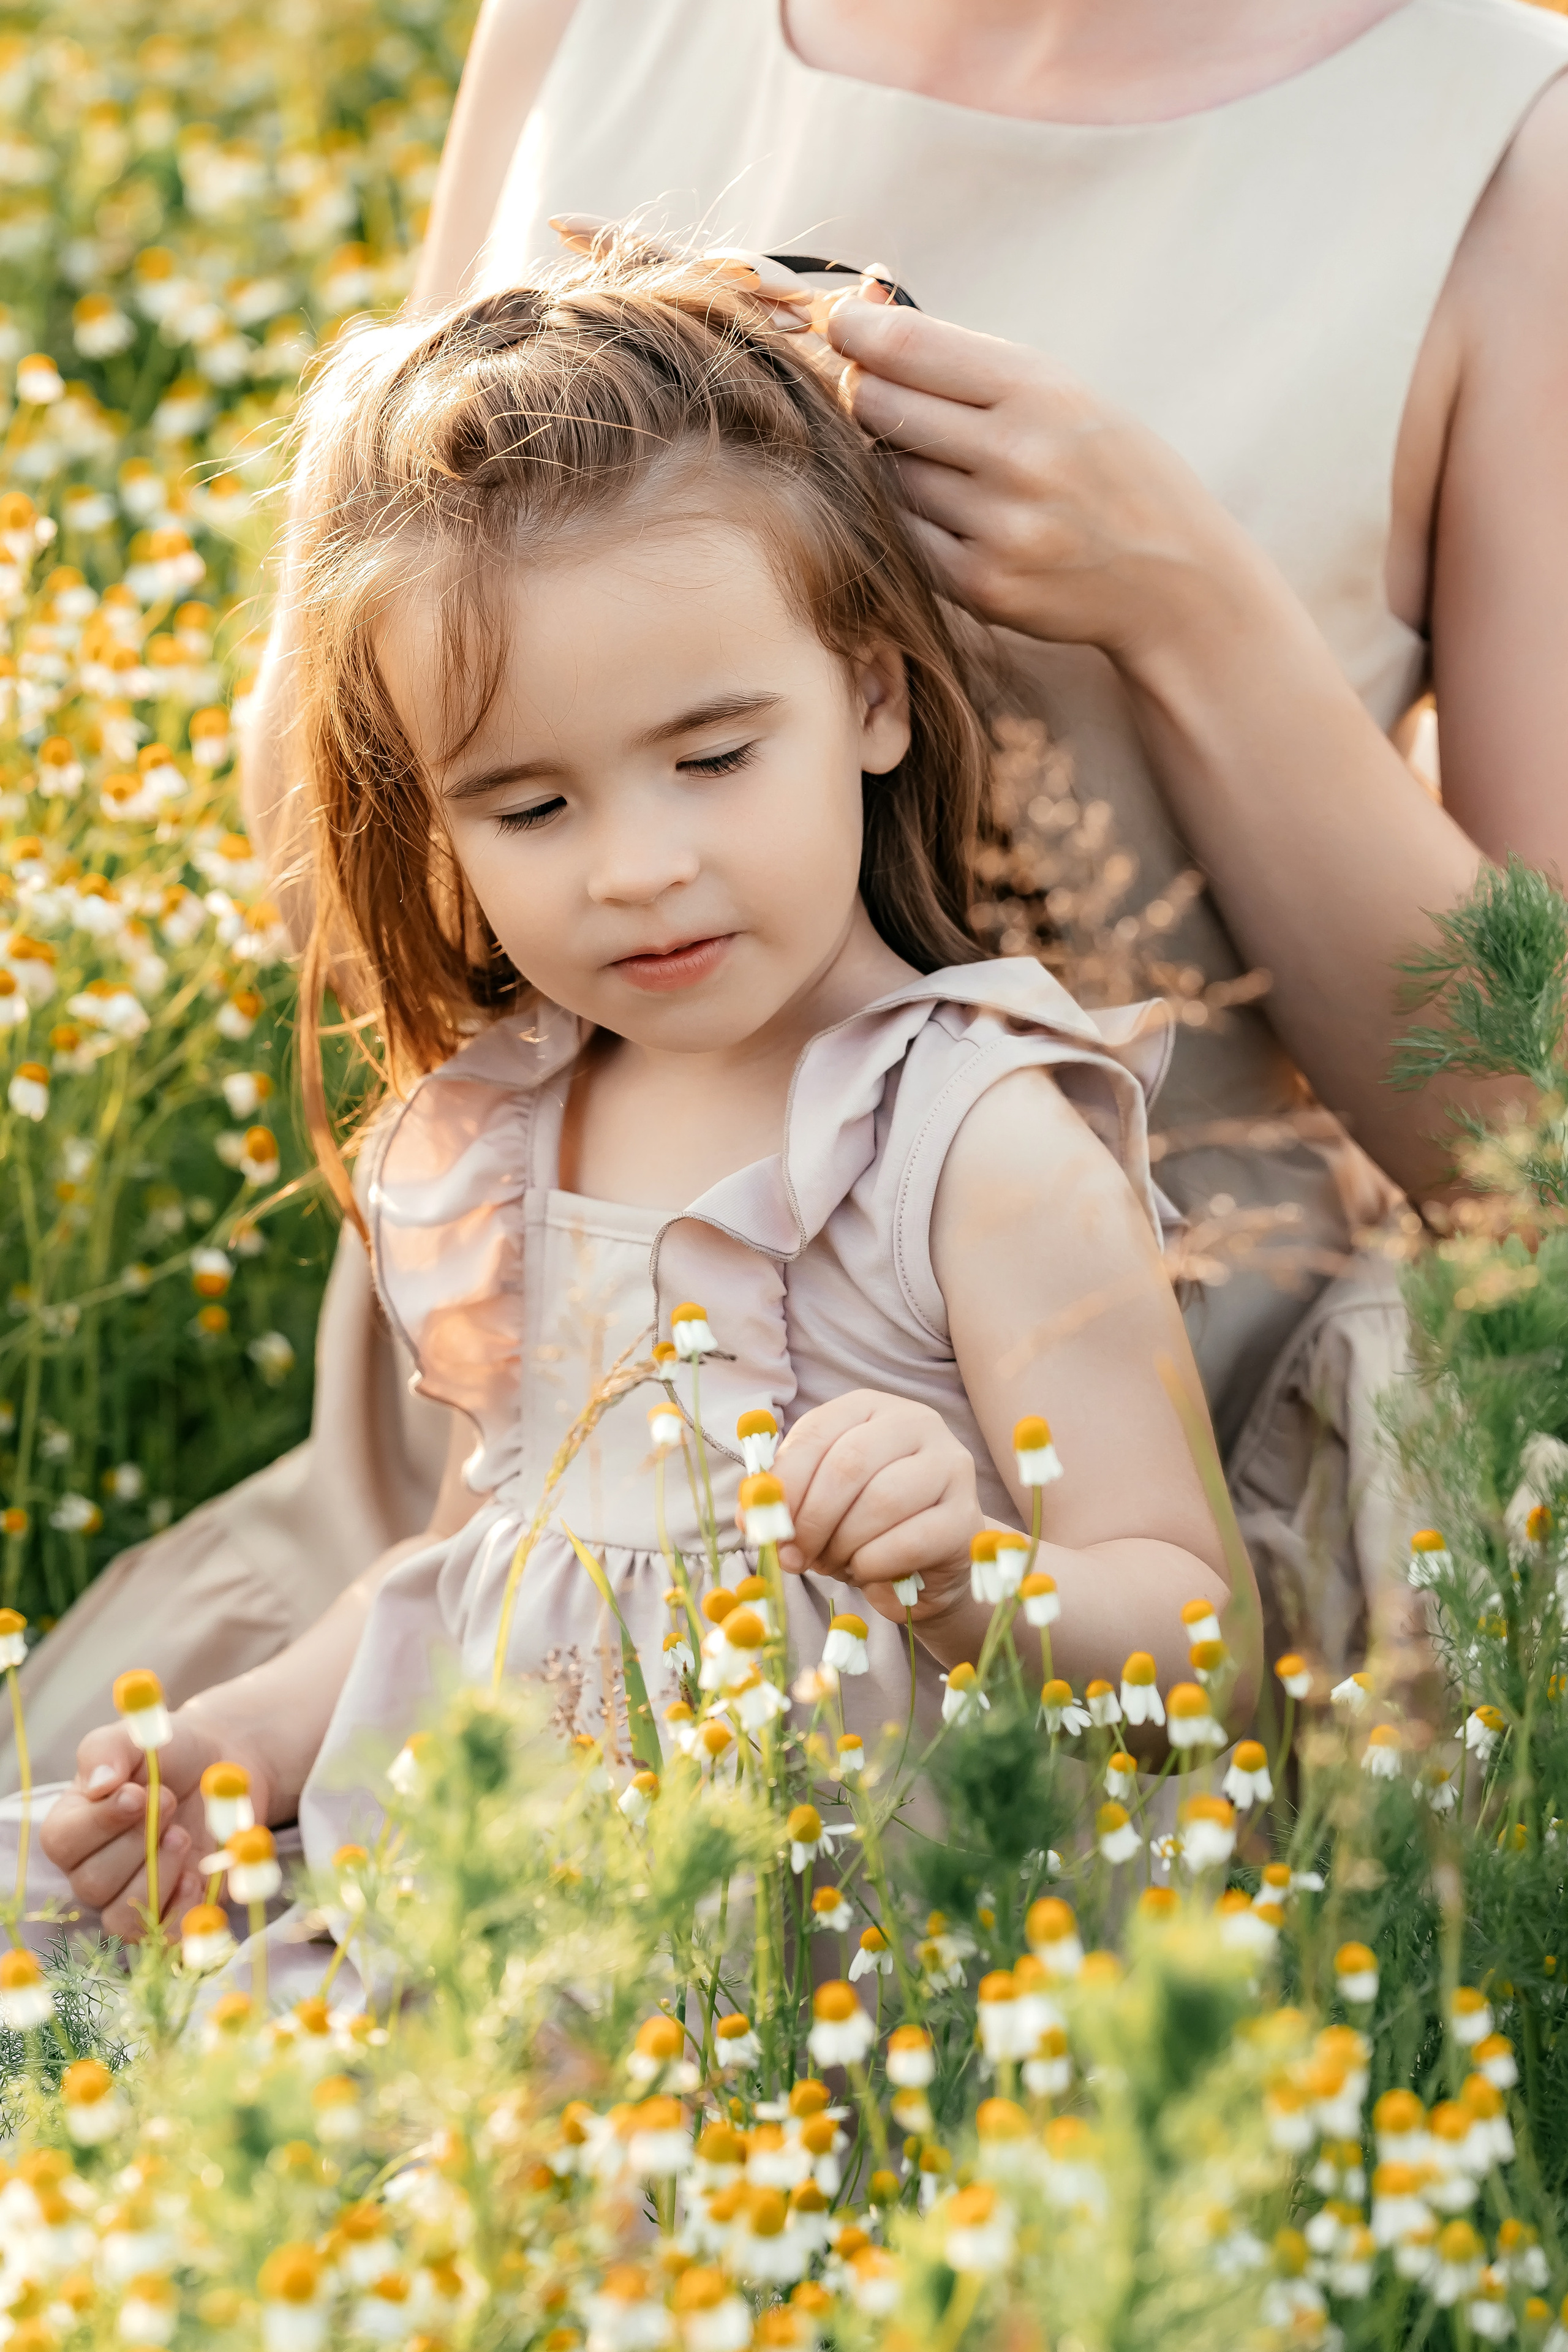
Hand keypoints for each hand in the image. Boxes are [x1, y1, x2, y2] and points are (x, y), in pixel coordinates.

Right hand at [38, 1708, 271, 1943]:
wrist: (223, 1768)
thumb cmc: (170, 1754)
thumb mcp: (135, 1739)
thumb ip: (106, 1752)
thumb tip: (99, 1784)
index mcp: (73, 1826)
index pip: (61, 1842)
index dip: (100, 1823)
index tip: (138, 1793)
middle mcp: (92, 1869)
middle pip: (93, 1883)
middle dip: (138, 1841)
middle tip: (168, 1802)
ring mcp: (129, 1898)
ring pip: (121, 1918)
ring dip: (157, 1876)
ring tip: (183, 1836)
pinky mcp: (168, 1915)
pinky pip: (162, 1938)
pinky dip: (181, 1911)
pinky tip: (197, 1875)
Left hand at [768, 1389, 980, 1625]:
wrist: (925, 1567)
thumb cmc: (863, 1526)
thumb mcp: (817, 1504)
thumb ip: (783, 1502)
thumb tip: (748, 1514)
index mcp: (871, 1407)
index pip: (817, 1433)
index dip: (784, 1485)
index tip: (766, 1529)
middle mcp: (917, 1422)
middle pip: (849, 1465)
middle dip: (811, 1519)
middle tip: (796, 1557)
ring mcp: (950, 1465)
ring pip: (881, 1501)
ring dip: (843, 1544)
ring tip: (834, 1563)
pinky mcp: (966, 1515)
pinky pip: (910, 1540)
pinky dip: (874, 1564)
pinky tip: (866, 1573)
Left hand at [824, 286, 1246, 670]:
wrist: (1173, 577)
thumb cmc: (1109, 471)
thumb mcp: (1062, 394)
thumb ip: (968, 364)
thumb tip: (862, 314)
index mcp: (1039, 392)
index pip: (906, 347)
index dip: (853, 332)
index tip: (837, 327)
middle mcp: (1017, 459)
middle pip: (879, 407)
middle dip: (870, 396)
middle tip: (888, 399)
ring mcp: (997, 529)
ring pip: (887, 476)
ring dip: (899, 466)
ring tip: (956, 470)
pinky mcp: (981, 587)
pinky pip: (905, 536)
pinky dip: (915, 521)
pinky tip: (958, 517)